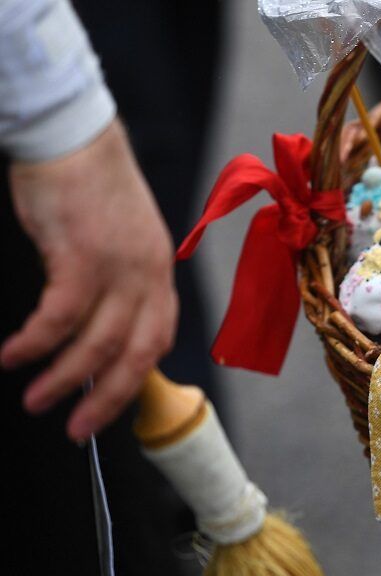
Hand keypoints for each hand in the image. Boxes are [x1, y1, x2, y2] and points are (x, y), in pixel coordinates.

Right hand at [1, 120, 177, 440]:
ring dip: (65, 378)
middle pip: (137, 354)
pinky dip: (37, 343)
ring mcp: (119, 266)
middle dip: (108, 399)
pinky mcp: (82, 254)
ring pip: (98, 343)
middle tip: (78, 428)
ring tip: (37, 399)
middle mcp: (148, 274)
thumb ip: (119, 281)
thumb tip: (98, 324)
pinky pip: (59, 316)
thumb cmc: (89, 186)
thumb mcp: (121, 239)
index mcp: (159, 271)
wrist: (74, 136)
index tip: (113, 403)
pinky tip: (13, 355)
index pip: (160, 337)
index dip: (137, 376)